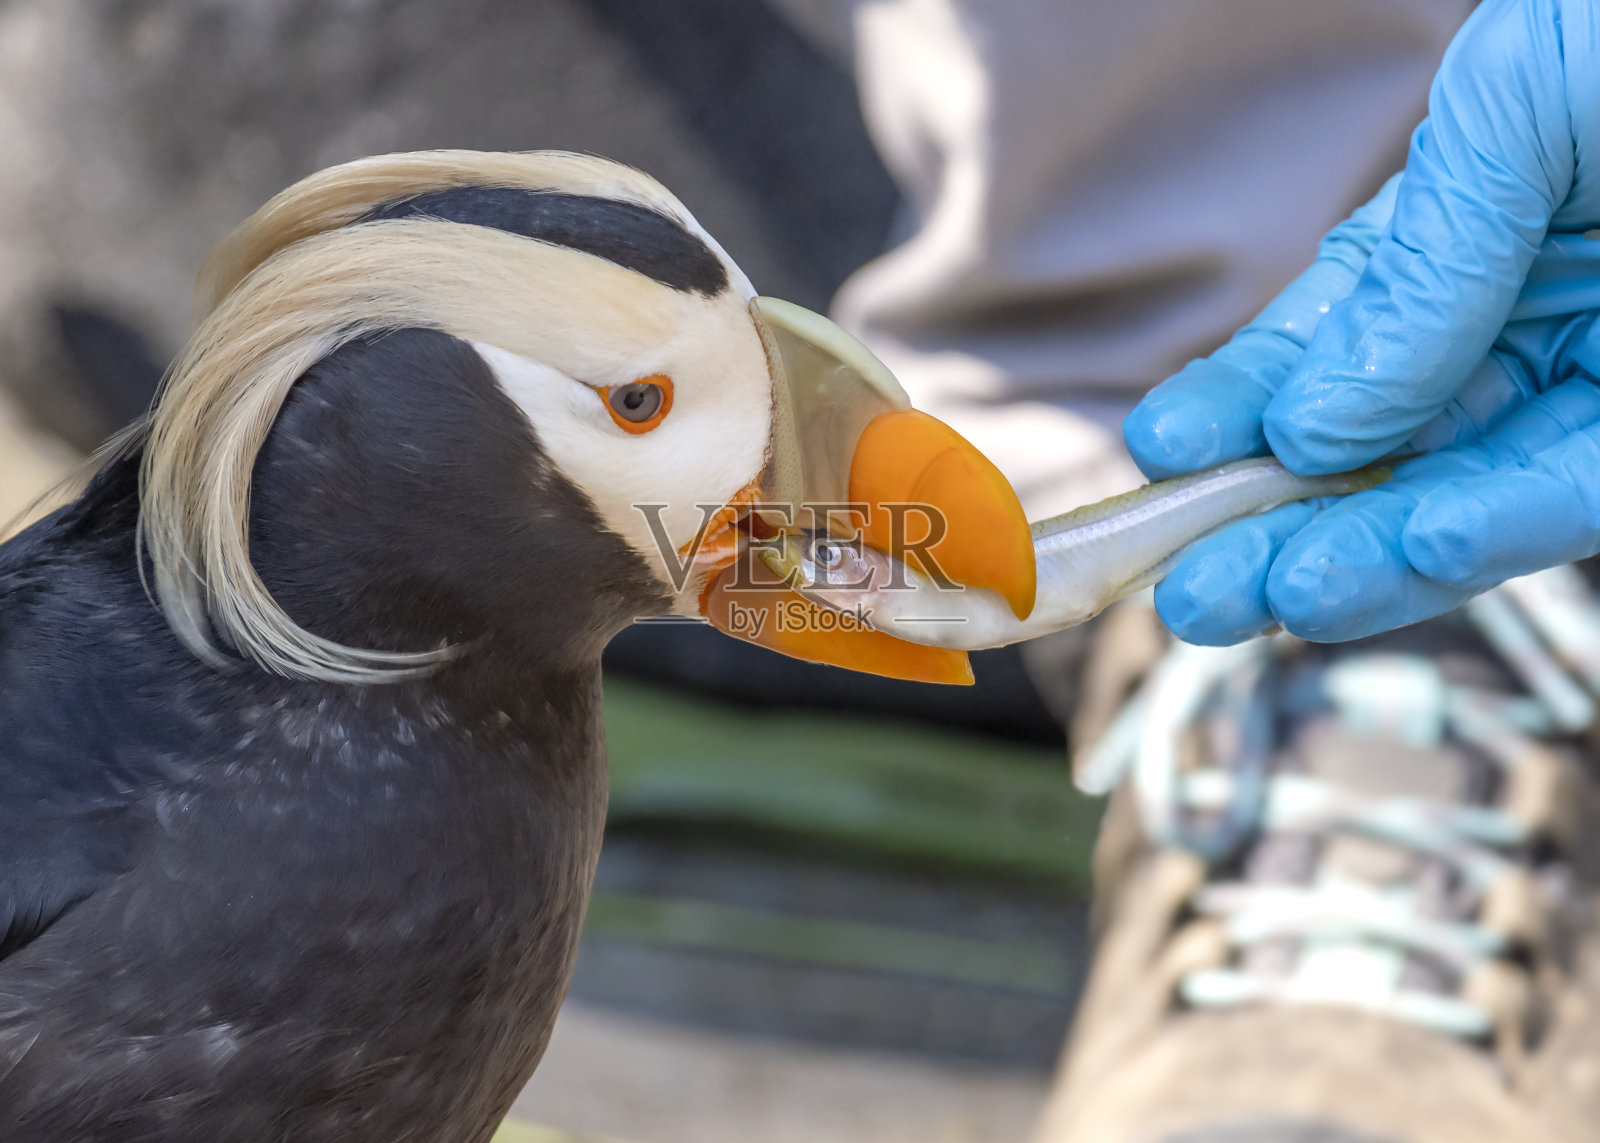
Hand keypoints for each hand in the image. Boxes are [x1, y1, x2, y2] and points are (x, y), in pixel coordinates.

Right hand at [1120, 0, 1599, 643]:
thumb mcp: (1529, 98)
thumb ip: (1417, 262)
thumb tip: (1319, 423)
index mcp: (1479, 225)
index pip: (1335, 331)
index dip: (1246, 398)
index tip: (1164, 455)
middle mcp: (1533, 317)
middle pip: (1381, 440)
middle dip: (1278, 516)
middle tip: (1190, 585)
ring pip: (1462, 494)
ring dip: (1358, 557)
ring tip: (1262, 599)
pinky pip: (1572, 499)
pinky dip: (1481, 532)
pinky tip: (1393, 557)